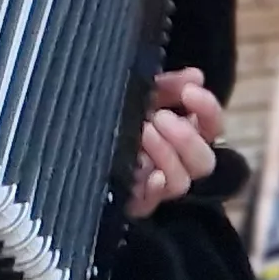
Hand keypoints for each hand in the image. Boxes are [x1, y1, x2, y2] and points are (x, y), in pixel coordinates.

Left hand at [124, 66, 226, 217]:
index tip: (191, 92)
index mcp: (181, 134)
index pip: (211, 127)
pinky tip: (150, 174)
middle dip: (187, 138)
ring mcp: (155, 185)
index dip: (208, 110)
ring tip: (145, 132)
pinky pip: (152, 202)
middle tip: (161, 118)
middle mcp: (174, 162)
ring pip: (180, 182)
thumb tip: (196, 77)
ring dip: (167, 155)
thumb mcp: (139, 91)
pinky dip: (155, 188)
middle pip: (203, 161)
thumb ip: (168, 84)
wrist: (67, 132)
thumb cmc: (109, 110)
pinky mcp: (134, 201)